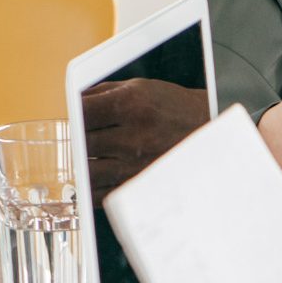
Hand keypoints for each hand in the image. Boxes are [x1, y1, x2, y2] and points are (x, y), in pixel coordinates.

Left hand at [83, 78, 210, 204]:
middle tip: (83, 137)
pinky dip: (92, 188)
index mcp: (132, 104)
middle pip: (82, 142)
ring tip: (90, 158)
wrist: (210, 132)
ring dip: (83, 166)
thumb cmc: (175, 108)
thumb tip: (71, 104)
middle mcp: (134, 135)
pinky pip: (100, 195)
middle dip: (78, 140)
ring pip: (87, 172)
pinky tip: (97, 177)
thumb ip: (102, 93)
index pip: (82, 111)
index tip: (73, 117)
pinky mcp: (140, 187)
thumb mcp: (141, 88)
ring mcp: (137, 164)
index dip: (72, 115)